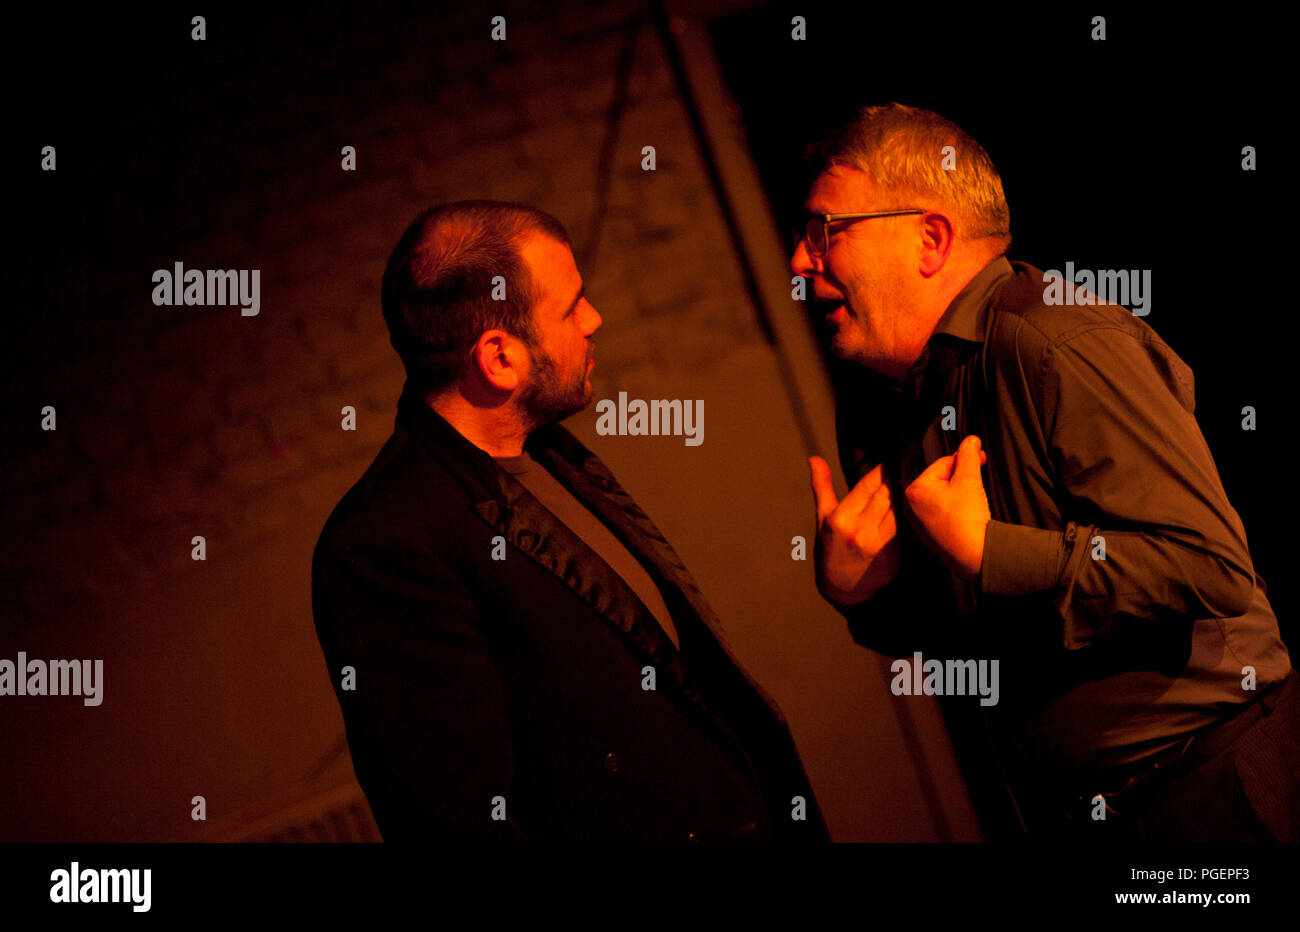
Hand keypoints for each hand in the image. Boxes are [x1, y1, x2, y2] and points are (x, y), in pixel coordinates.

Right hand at [808, 457, 902, 606]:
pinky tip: (913, 505)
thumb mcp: (822, 518)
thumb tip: (815, 460)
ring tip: (911, 481)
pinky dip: (908, 514)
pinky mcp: (894, 554)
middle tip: (906, 463)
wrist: (842, 588)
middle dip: (896, 478)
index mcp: (841, 519)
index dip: (881, 469)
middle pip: (886, 494)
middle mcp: (860, 530)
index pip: (867, 485)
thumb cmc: (830, 550)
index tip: (890, 459)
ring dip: (905, 494)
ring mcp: (878, 544)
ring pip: (899, 508)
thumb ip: (822, 486)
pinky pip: (905, 527)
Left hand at [903, 435, 989, 579]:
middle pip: (942, 479)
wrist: (976, 555)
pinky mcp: (932, 536)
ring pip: (945, 496)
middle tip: (979, 478)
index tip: (979, 456)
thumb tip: (971, 441)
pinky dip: (958, 509)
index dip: (964, 459)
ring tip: (975, 499)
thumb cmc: (967, 520)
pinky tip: (970, 514)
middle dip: (962, 476)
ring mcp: (921, 523)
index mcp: (914, 490)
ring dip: (961, 492)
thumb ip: (969, 456)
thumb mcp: (969, 479)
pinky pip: (945, 513)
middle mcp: (911, 507)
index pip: (942, 463)